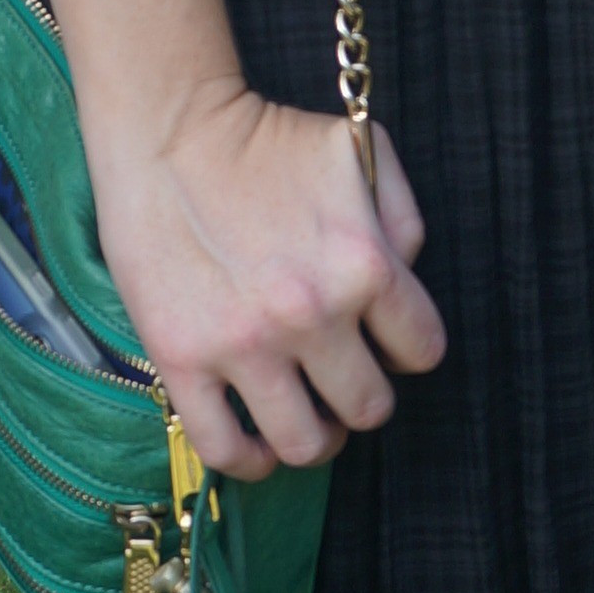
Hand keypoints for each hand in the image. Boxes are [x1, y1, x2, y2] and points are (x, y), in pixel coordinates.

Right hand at [84, 78, 441, 480]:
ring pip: (306, 444)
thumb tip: (406, 280)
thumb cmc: (268, 140)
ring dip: (317, 438)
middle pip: (369, 406)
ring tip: (308, 419)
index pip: (422, 351)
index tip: (383, 343)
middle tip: (342, 379)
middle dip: (362, 396)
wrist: (171, 132)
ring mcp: (244, 344)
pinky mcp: (182, 361)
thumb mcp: (362, 153)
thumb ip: (403, 219)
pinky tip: (258, 442)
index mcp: (364, 265)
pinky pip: (226, 449)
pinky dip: (251, 460)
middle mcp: (311, 314)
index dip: (405, 349)